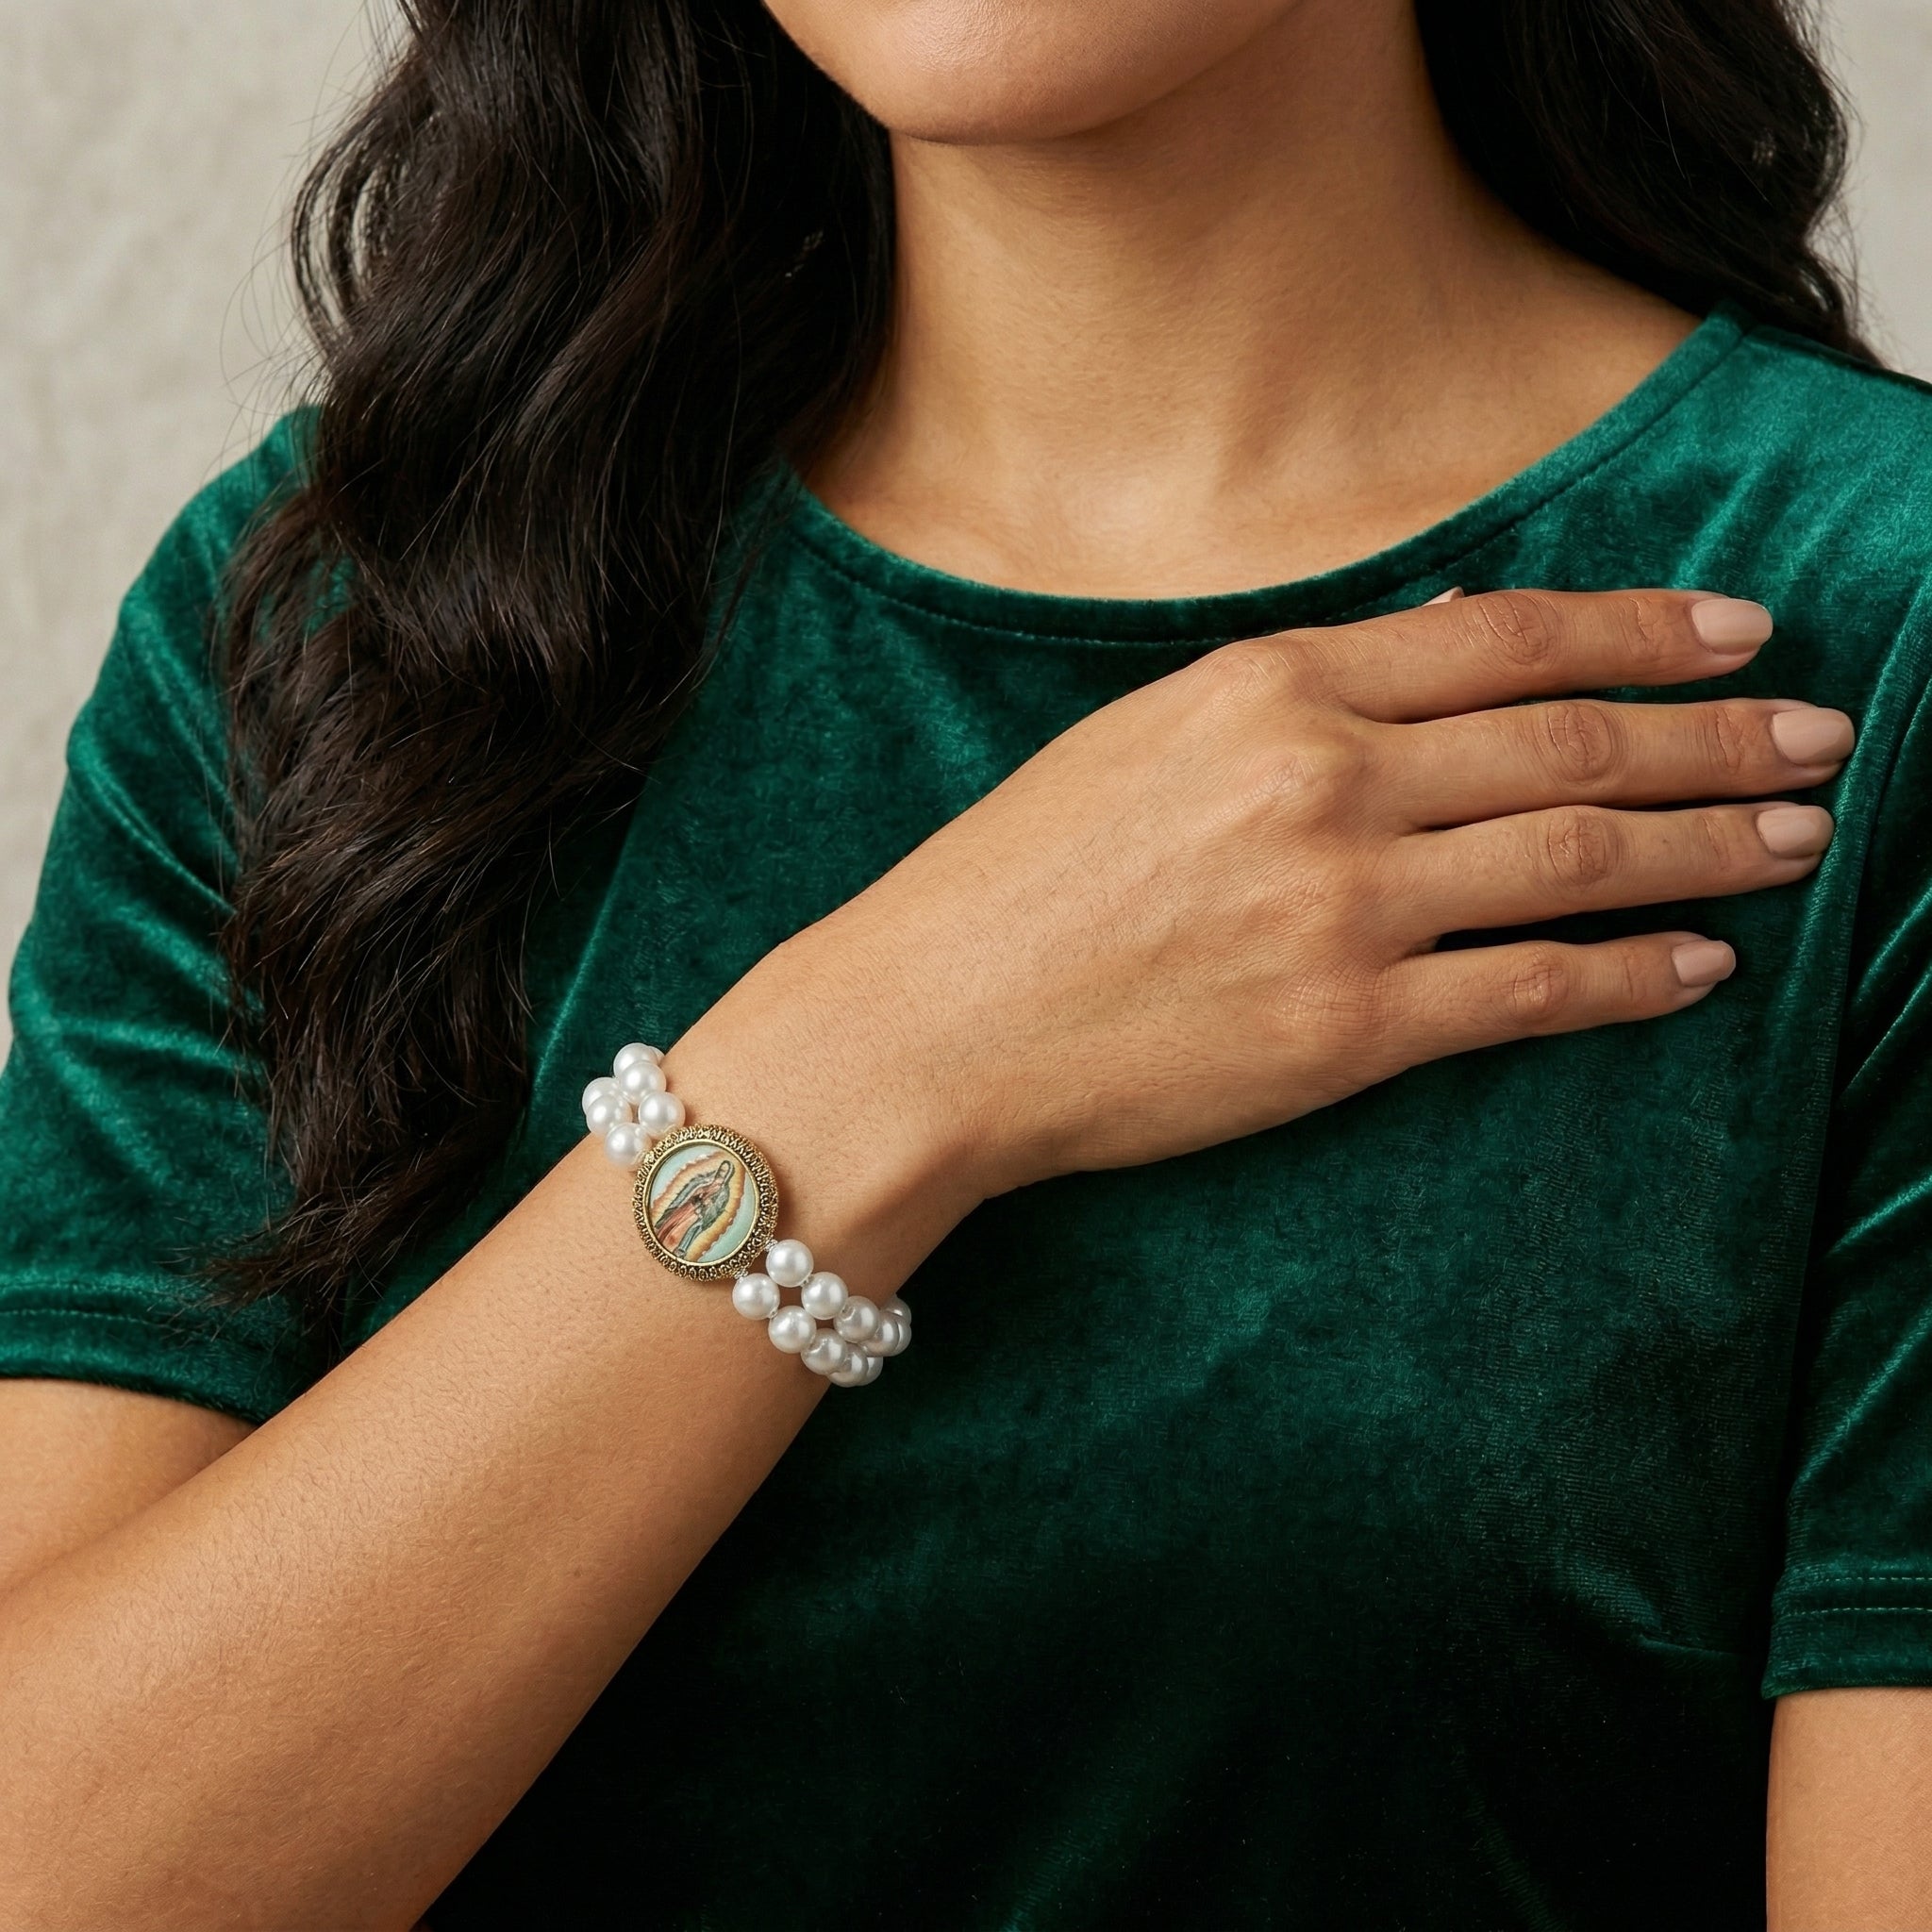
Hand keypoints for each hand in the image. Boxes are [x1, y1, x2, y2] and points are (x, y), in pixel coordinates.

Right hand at [733, 589, 1847, 1205]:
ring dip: (1708, 844)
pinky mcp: (1345, 1030)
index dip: (1643, 630)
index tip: (1737, 631)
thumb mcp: (1140, 738)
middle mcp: (1323, 781)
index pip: (1507, 638)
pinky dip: (1634, 976)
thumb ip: (1293, 692)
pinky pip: (1533, 992)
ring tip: (1798, 834)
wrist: (926, 1025)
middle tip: (1816, 737)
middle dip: (1715, 736)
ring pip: (1579, 859)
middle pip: (1572, 743)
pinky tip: (1703, 964)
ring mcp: (1341, 907)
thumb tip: (1444, 645)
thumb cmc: (1009, 884)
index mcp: (1268, 689)